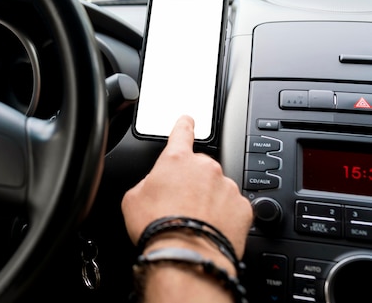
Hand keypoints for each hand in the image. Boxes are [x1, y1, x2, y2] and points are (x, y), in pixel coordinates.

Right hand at [121, 115, 251, 259]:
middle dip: (192, 183)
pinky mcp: (243, 208)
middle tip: (180, 206)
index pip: (182, 132)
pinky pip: (233, 208)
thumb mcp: (133, 199)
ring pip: (217, 189)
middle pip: (199, 169)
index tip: (188, 120)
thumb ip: (147, 183)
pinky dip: (224, 217)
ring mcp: (227, 187)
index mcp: (177, 159)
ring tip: (194, 223)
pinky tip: (210, 230)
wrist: (185, 256)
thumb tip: (155, 185)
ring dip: (208, 201)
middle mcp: (205, 168)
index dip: (184, 125)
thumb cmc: (157, 226)